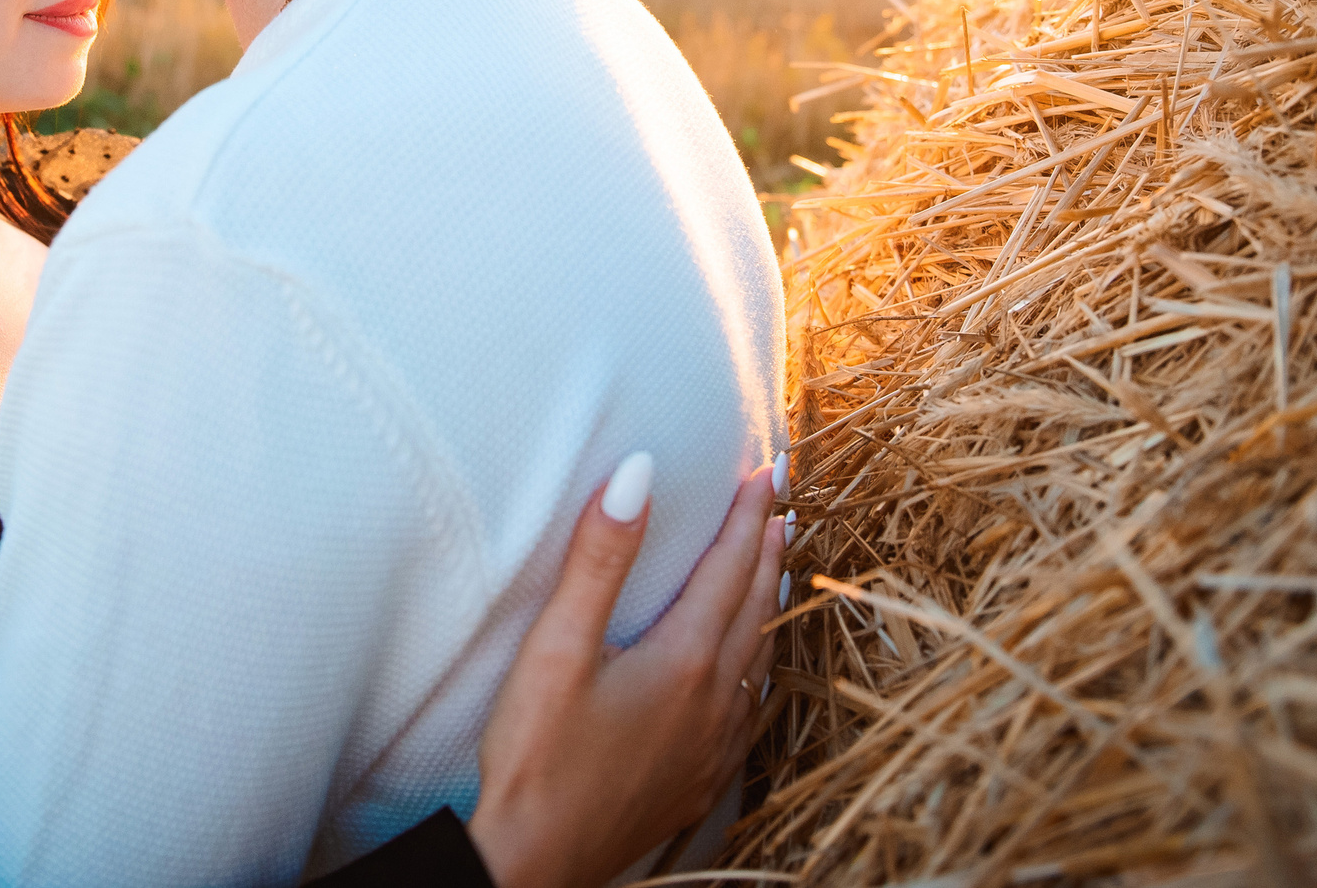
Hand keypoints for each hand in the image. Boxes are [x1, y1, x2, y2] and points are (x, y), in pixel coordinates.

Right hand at [466, 458, 784, 887]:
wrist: (535, 861)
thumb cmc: (537, 756)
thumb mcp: (558, 646)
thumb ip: (600, 559)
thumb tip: (637, 474)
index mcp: (685, 661)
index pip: (730, 568)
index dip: (749, 514)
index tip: (768, 468)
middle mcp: (714, 702)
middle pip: (755, 606)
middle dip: (768, 546)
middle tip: (781, 499)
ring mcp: (712, 747)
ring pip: (759, 657)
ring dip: (767, 602)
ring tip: (774, 565)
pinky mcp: (697, 780)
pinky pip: (749, 708)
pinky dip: (757, 665)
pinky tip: (748, 669)